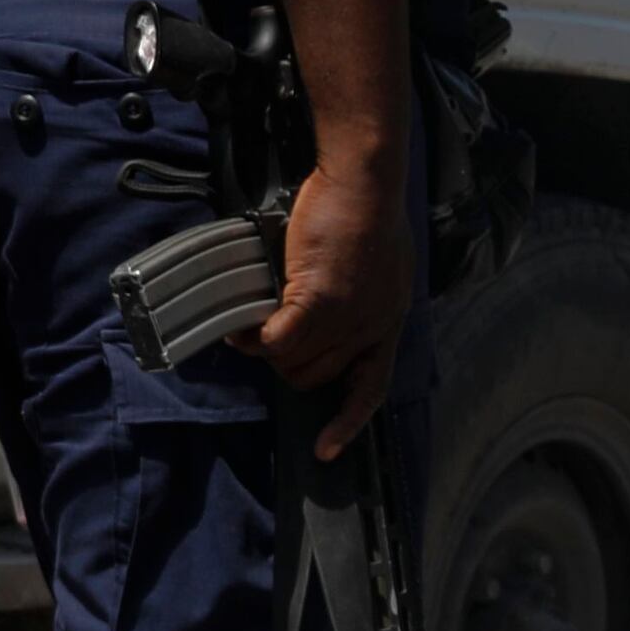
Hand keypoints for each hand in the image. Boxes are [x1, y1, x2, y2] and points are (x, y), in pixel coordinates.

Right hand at [240, 161, 413, 455]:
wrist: (364, 181)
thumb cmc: (363, 211)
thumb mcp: (373, 266)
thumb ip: (352, 298)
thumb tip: (314, 319)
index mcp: (389, 319)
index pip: (372, 387)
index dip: (347, 421)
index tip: (326, 449)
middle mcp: (374, 326)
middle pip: (316, 377)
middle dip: (285, 363)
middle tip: (264, 336)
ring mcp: (349, 317)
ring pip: (292, 361)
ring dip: (263, 348)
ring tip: (246, 326)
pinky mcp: (321, 300)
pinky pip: (277, 341)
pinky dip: (253, 338)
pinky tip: (240, 325)